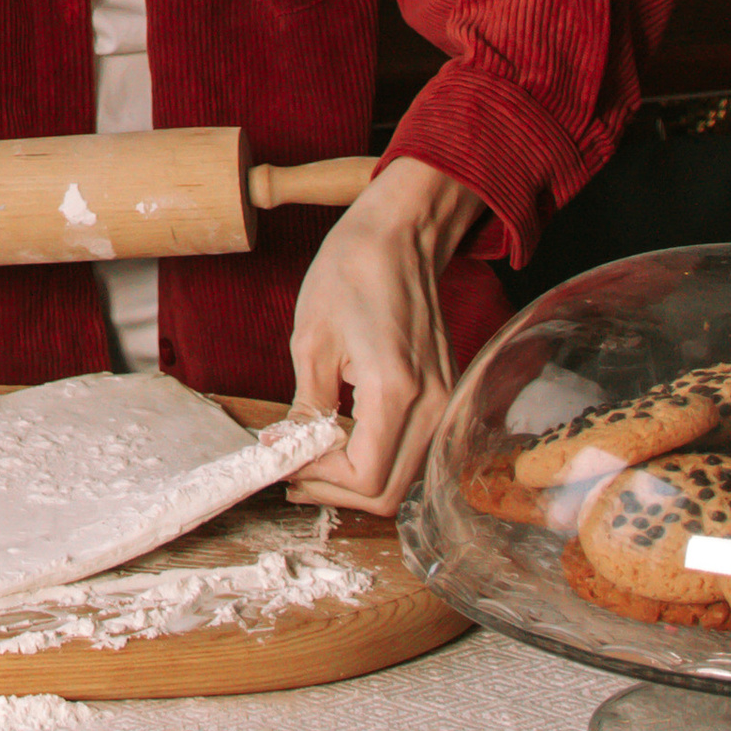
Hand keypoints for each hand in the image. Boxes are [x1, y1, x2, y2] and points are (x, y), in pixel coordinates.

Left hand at [285, 156, 483, 514]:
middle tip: (293, 470)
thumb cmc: (349, 274)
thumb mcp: (310, 340)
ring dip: (358, 482)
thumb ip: (306, 408)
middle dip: (337, 491)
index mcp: (395, 391)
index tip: (285, 464)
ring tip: (312, 457)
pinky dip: (379, 460)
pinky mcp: (446, 399)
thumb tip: (288, 451)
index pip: (365, 476)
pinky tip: (343, 439)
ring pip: (406, 480)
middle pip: (390, 493)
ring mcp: (445, 405)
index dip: (321, 482)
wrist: (398, 237)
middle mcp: (432, 407)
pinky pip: (415, 453)